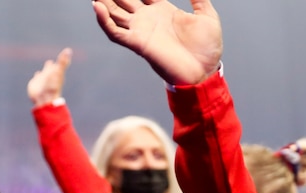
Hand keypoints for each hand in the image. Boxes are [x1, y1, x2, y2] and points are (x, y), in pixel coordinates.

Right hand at [27, 48, 71, 106]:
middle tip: (53, 60)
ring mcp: (43, 80)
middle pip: (52, 68)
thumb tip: (69, 50)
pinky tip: (37, 74)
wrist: (45, 99)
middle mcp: (50, 76)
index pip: (59, 64)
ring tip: (48, 64)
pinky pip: (37, 78)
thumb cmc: (52, 86)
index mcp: (56, 73)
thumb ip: (63, 62)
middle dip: (53, 64)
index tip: (65, 53)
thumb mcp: (58, 72)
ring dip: (46, 68)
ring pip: (45, 72)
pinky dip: (38, 75)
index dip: (62, 59)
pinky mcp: (36, 84)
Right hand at [92, 0, 221, 85]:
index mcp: (163, 10)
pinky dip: (104, 20)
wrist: (205, 72)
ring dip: (104, 2)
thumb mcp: (208, 17)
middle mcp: (148, 18)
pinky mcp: (138, 44)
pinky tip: (98, 7)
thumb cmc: (207, 49)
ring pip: (114, 12)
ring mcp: (141, 30)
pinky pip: (115, 32)